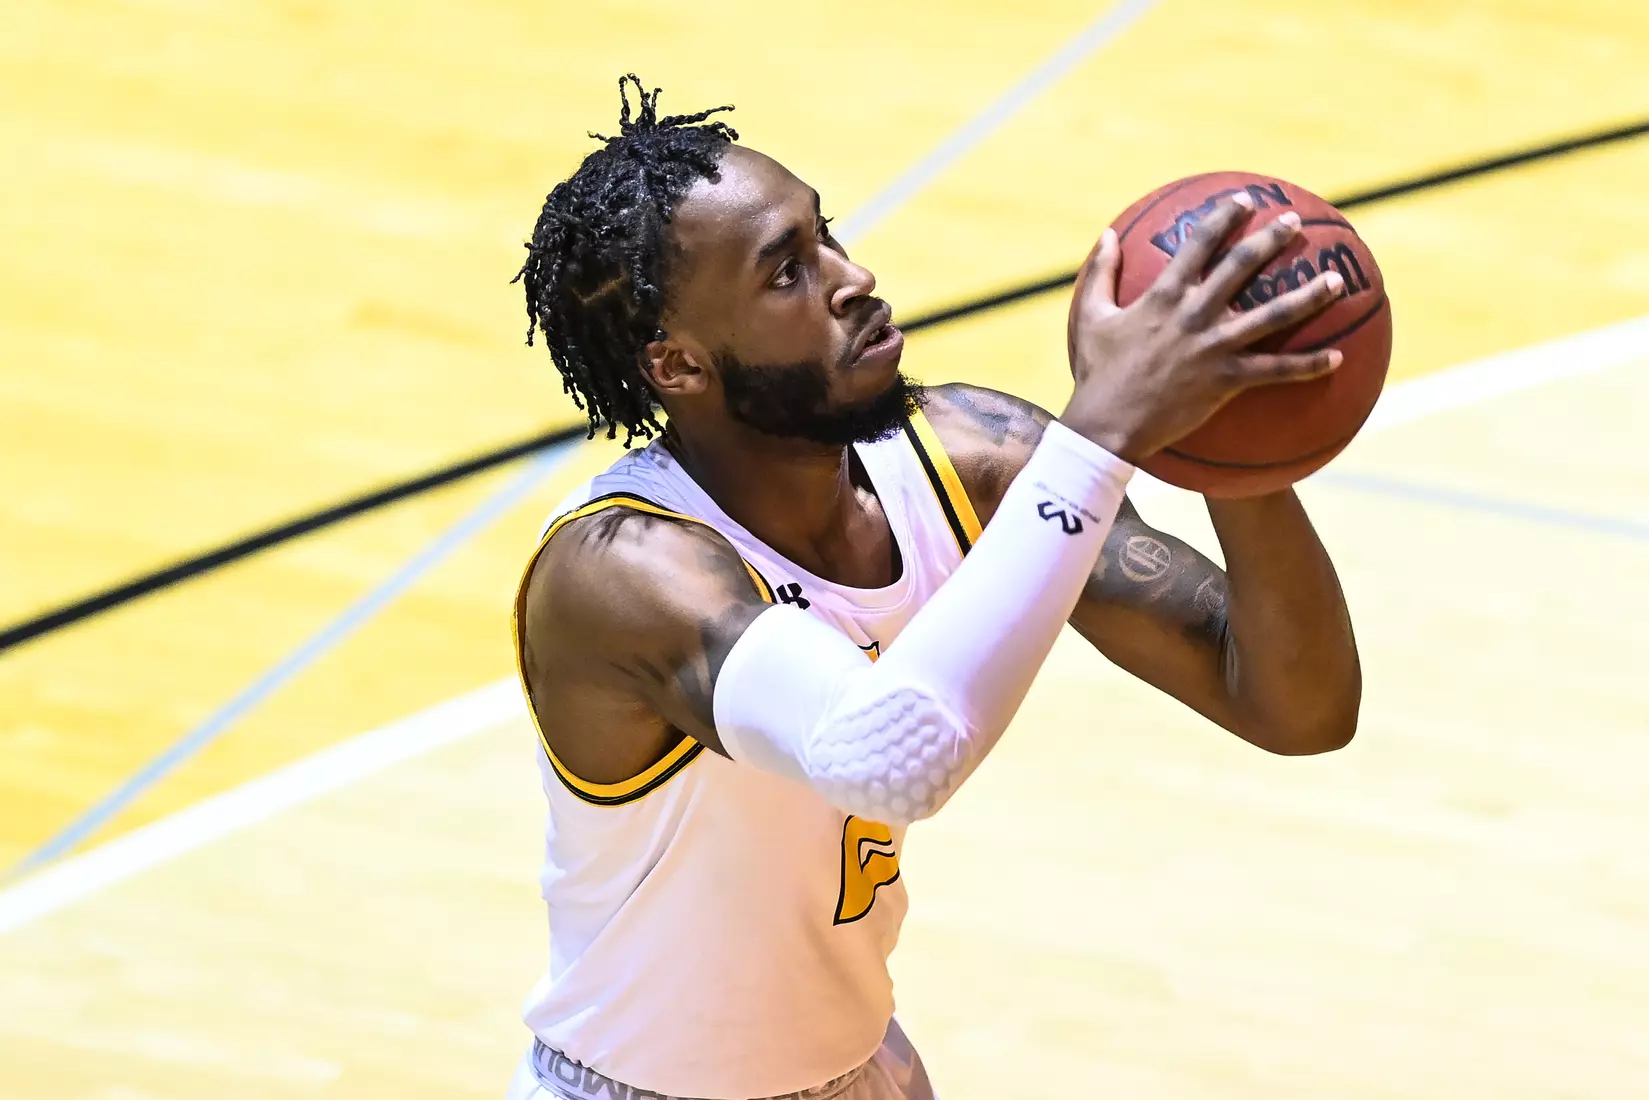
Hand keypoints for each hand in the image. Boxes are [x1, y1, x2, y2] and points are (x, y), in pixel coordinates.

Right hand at [1061, 195, 1345, 463]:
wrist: (1108, 425)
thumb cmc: (1098, 372)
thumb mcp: (1090, 317)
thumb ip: (1100, 272)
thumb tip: (1107, 234)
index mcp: (1163, 296)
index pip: (1199, 244)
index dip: (1224, 217)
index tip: (1246, 200)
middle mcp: (1194, 314)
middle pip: (1242, 266)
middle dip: (1272, 239)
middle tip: (1295, 222)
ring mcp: (1213, 347)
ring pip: (1272, 315)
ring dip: (1308, 296)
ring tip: (1337, 280)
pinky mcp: (1225, 381)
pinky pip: (1275, 371)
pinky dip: (1308, 366)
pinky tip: (1337, 358)